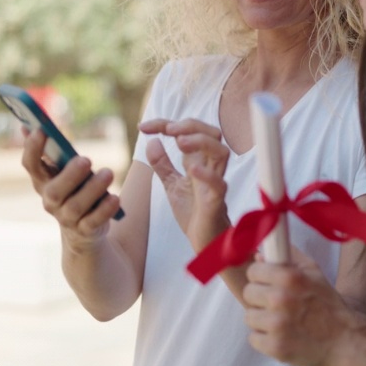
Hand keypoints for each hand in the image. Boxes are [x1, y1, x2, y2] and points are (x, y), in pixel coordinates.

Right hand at [20, 128, 120, 248]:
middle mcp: (50, 201)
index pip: (30, 165)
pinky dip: (104, 210)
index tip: (41, 130)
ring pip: (76, 206)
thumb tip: (28, 126)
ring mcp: (66, 218)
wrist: (82, 229)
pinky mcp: (84, 230)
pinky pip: (93, 221)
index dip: (32, 149)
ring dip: (93, 189)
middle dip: (69, 175)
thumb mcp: (62, 170)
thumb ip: (51, 151)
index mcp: (43, 181)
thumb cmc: (74, 189)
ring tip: (108, 173)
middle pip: (54, 191)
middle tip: (86, 159)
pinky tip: (115, 198)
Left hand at [140, 117, 230, 250]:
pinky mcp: (217, 201)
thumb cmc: (194, 211)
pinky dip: (207, 174)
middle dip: (191, 126)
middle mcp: (210, 166)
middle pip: (212, 133)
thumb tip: (151, 140)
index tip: (143, 127)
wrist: (206, 240)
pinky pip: (219, 183)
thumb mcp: (172, 184)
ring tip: (179, 142)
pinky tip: (191, 169)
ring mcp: (215, 182)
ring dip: (201, 142)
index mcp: (199, 160)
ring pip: (221, 151)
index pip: (188, 132)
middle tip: (168, 130)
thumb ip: (162, 164)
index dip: (165, 124)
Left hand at [243, 246, 365, 365]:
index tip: (269, 284)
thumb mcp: (314, 272)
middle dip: (261, 298)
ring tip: (281, 322)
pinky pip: (254, 339)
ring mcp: (276, 325)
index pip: (253, 271)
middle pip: (249, 293)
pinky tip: (282, 336)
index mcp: (289, 277)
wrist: (346, 339)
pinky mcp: (275, 347)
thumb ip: (288, 257)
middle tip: (277, 304)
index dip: (261, 277)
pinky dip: (265, 339)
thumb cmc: (328, 304)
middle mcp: (280, 299)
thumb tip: (259, 254)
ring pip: (249, 317)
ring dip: (262, 320)